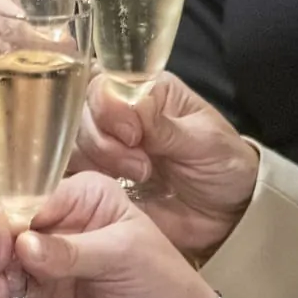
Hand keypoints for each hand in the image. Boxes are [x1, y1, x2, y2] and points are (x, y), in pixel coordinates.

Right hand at [0, 171, 218, 297]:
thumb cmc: (162, 286)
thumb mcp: (123, 256)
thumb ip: (69, 251)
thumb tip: (21, 244)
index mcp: (84, 197)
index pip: (28, 197)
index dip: (5, 220)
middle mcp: (59, 223)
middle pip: (2, 223)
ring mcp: (46, 263)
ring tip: (1, 297)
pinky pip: (2, 291)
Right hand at [71, 73, 259, 260]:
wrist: (226, 215)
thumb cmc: (223, 166)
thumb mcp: (203, 142)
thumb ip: (164, 125)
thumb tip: (127, 101)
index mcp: (147, 90)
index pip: (104, 82)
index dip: (108, 106)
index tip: (132, 135)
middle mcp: (119, 114)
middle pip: (79, 112)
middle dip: (104, 141)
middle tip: (142, 167)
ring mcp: (106, 147)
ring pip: (70, 143)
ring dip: (97, 162)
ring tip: (138, 178)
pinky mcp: (97, 180)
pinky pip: (70, 175)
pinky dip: (80, 184)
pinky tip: (109, 190)